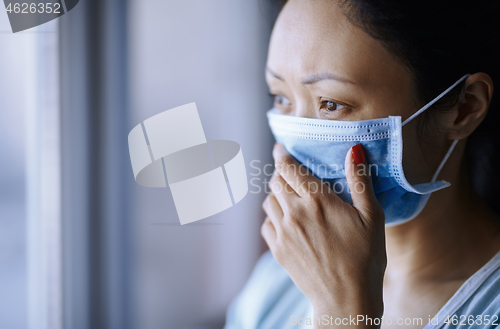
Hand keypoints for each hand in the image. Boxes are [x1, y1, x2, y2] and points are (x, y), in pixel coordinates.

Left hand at [261, 143, 386, 325]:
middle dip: (282, 174)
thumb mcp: (372, 216)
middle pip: (275, 181)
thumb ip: (360, 180)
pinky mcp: (277, 250)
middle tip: (292, 176)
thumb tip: (354, 150)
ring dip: (277, 195)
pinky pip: (266, 224)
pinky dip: (273, 218)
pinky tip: (287, 223)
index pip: (289, 167)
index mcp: (318, 200)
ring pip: (268, 201)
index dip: (282, 155)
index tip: (280, 149)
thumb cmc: (366, 258)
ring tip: (292, 200)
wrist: (346, 298)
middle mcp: (295, 212)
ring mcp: (283, 232)